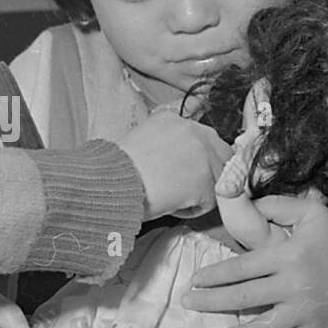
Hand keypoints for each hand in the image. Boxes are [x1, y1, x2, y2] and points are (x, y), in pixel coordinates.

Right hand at [115, 110, 232, 220]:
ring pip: (214, 180)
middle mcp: (194, 129)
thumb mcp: (140, 140)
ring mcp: (203, 154)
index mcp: (174, 118)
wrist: (109, 183)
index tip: (177, 171)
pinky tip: (168, 204)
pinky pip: (208, 202)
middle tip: (175, 187)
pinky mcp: (205, 180)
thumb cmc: (115, 169)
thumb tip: (176, 158)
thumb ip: (164, 141)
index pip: (201, 138)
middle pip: (219, 155)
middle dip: (203, 174)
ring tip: (168, 195)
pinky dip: (190, 209)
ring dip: (196, 192)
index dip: (193, 159)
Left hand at [180, 194, 327, 327]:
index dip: (214, 276)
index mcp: (288, 257)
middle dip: (210, 302)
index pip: (241, 269)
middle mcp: (293, 286)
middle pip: (243, 299)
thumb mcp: (310, 212)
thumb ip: (277, 205)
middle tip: (186, 303)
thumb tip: (245, 203)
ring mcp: (303, 311)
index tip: (195, 280)